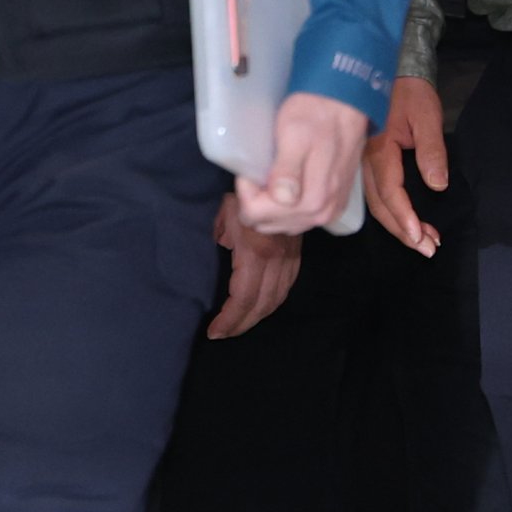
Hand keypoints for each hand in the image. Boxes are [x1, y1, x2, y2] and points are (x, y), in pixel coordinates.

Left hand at [208, 198, 300, 336]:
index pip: (244, 297)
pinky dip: (273, 301)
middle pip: (261, 303)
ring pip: (277, 297)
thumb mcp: (228, 208)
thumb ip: (221, 232)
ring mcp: (290, 257)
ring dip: (258, 315)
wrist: (286, 177)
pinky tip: (261, 305)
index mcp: (256, 252)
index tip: (214, 330)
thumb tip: (222, 244)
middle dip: (241, 323)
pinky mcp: (297, 254)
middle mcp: (277, 259)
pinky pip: (287, 285)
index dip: (230, 318)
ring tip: (239, 324)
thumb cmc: (251, 188)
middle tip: (223, 334)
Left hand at [238, 91, 369, 235]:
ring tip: (273, 176)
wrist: (346, 103)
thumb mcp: (294, 134)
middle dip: (257, 200)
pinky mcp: (335, 205)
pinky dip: (286, 208)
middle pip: (268, 223)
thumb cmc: (315, 114)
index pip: (256, 213)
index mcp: (312, 200)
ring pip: (282, 224)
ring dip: (270, 206)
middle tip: (262, 170)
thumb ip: (287, 169)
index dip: (247, 190)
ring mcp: (330, 212)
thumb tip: (281, 197)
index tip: (252, 167)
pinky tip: (288, 185)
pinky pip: (300, 220)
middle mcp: (323, 213)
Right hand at [365, 74, 450, 253]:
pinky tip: (408, 222)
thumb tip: (437, 185)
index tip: (419, 237)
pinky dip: (393, 212)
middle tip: (427, 249)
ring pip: (378, 203)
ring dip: (399, 226)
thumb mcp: (427, 117)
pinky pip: (377, 194)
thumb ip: (431, 151)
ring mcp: (365, 164)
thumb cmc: (411, 94)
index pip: (390, 192)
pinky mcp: (369, 164)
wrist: (393, 72)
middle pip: (381, 206)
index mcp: (380, 150)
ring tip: (424, 242)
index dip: (404, 217)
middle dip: (403, 231)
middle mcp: (367, 162)